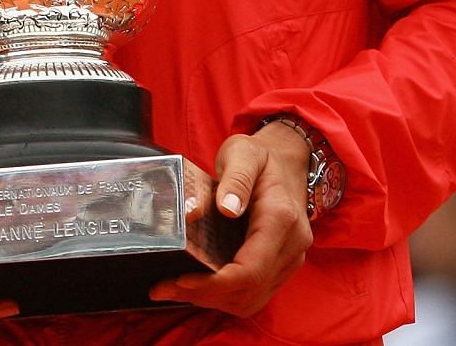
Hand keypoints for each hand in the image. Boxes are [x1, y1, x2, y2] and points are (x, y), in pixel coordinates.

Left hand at [148, 123, 312, 316]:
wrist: (287, 163)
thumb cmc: (262, 157)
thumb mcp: (244, 153)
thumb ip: (235, 178)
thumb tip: (225, 208)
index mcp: (281, 220)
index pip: (251, 270)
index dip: (215, 283)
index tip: (180, 280)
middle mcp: (291, 247)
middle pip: (249, 292)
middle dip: (205, 295)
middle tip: (164, 288)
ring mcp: (289, 260)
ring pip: (251, 300)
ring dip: (212, 301)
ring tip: (174, 289)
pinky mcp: (280, 266)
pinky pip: (254, 294)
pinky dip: (225, 297)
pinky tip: (197, 287)